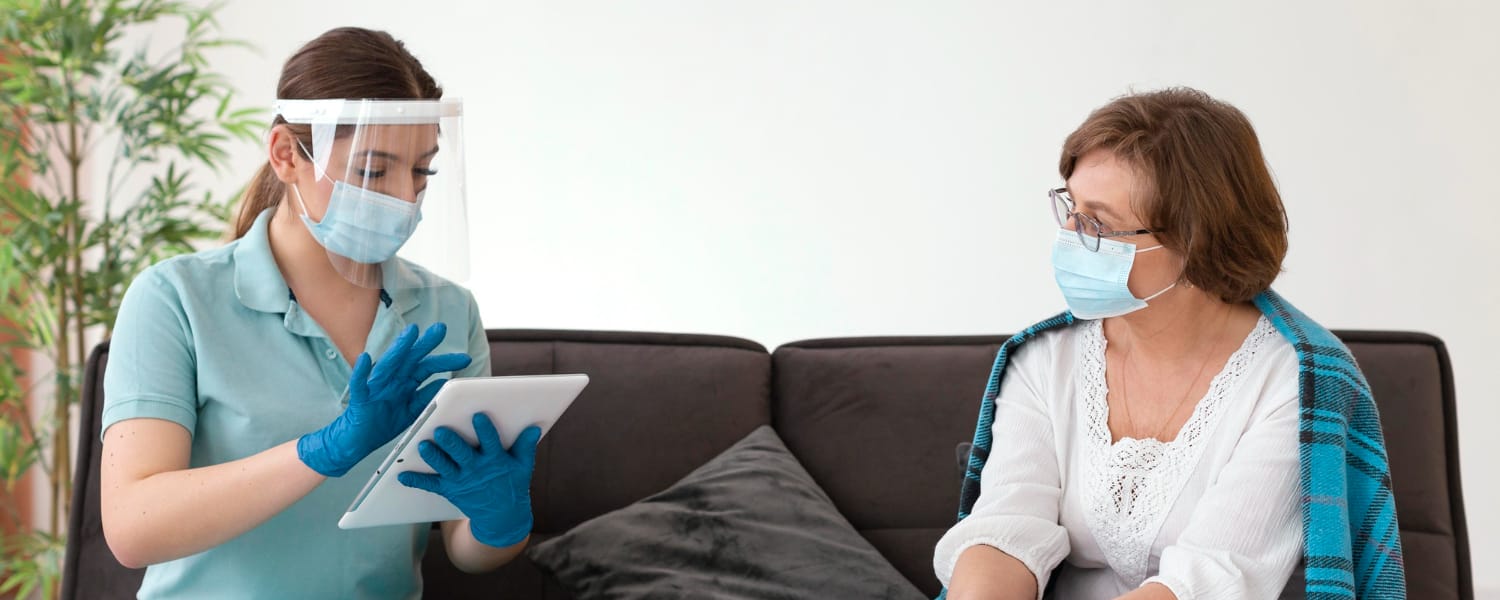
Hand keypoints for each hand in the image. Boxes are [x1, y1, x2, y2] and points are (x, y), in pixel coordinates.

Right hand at [297, 323, 471, 476]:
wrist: (356, 441)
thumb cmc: (383, 423)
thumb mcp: (411, 411)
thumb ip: (426, 397)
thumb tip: (444, 383)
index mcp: (404, 383)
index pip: (426, 367)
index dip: (444, 362)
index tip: (465, 358)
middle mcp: (391, 380)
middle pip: (410, 359)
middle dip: (426, 344)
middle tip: (441, 328)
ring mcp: (375, 387)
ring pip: (388, 365)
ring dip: (399, 348)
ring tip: (411, 333)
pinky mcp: (359, 399)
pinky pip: (359, 384)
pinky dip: (361, 372)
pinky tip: (365, 358)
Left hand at [398, 414, 538, 547]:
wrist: (502, 517)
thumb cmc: (512, 485)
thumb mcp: (523, 466)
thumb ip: (525, 446)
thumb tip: (533, 428)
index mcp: (495, 461)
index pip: (490, 442)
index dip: (484, 430)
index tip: (478, 415)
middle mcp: (476, 470)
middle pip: (462, 454)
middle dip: (451, 442)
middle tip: (440, 430)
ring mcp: (462, 481)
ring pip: (445, 467)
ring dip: (433, 457)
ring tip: (422, 445)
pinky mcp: (450, 490)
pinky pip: (431, 485)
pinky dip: (416, 481)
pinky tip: (402, 476)